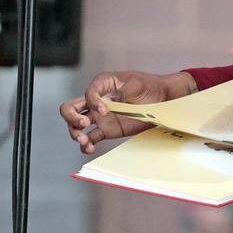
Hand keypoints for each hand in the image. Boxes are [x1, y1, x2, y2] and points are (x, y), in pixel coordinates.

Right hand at [59, 70, 195, 153]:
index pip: (88, 93)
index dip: (93, 102)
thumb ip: (121, 91)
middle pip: (70, 108)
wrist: (163, 100)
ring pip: (76, 125)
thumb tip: (108, 101)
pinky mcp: (106, 130)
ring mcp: (99, 116)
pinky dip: (86, 145)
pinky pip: (90, 138)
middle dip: (71, 117)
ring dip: (75, 133)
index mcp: (103, 84)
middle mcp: (96, 100)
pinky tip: (90, 148)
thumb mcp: (137, 84)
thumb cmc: (150, 86)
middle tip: (83, 123)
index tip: (105, 110)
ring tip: (85, 140)